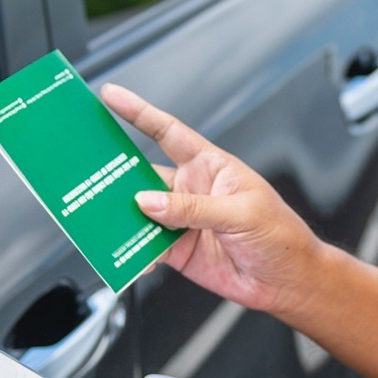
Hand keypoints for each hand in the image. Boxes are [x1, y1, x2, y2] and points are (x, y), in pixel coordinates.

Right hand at [101, 84, 324, 317]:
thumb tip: (149, 202)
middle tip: (88, 168)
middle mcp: (191, 189)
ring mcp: (182, 220)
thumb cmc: (281, 236)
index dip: (138, 112)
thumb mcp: (241, 214)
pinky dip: (132, 251)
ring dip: (121, 216)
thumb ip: (193, 209)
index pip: (168, 132)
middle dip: (116, 171)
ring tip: (102, 218)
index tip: (110, 96)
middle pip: (143, 174)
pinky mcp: (176, 251)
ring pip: (139, 212)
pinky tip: (130, 255)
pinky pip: (144, 246)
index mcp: (210, 165)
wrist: (289, 281)